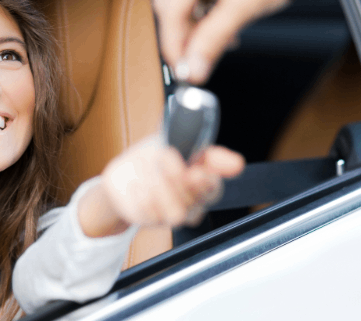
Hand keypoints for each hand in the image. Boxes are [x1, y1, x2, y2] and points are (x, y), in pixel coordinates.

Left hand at [78, 136, 243, 237]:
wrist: (124, 173)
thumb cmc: (154, 157)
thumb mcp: (176, 141)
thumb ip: (203, 148)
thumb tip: (236, 162)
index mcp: (202, 183)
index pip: (214, 188)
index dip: (207, 182)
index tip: (196, 170)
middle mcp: (190, 203)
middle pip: (196, 200)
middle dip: (178, 176)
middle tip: (164, 156)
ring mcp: (170, 214)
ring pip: (177, 214)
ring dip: (161, 188)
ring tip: (148, 169)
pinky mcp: (149, 220)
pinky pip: (150, 213)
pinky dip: (141, 194)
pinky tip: (136, 183)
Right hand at [153, 0, 290, 82]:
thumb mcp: (242, 6)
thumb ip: (215, 38)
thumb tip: (194, 68)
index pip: (170, 10)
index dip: (174, 44)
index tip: (182, 71)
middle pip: (169, 10)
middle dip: (182, 40)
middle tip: (195, 66)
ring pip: (178, 10)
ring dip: (192, 33)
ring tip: (215, 45)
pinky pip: (189, 4)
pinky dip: (200, 22)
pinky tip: (217, 31)